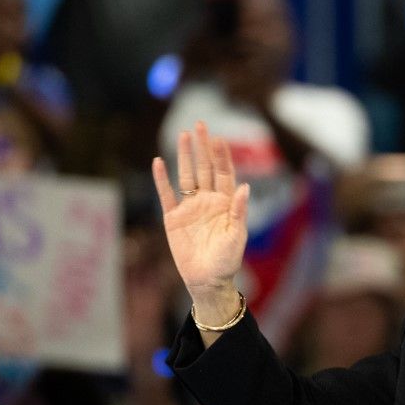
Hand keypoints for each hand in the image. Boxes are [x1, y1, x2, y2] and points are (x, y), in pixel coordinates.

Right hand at [152, 122, 249, 299]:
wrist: (207, 280)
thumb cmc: (227, 260)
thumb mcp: (237, 236)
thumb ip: (239, 210)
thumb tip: (245, 186)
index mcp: (226, 203)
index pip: (224, 173)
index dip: (222, 156)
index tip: (219, 138)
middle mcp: (208, 201)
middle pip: (205, 168)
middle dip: (203, 147)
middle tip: (200, 124)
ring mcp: (190, 208)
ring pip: (186, 176)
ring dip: (184, 156)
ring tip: (183, 135)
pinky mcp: (173, 218)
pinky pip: (167, 195)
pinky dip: (162, 179)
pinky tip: (159, 162)